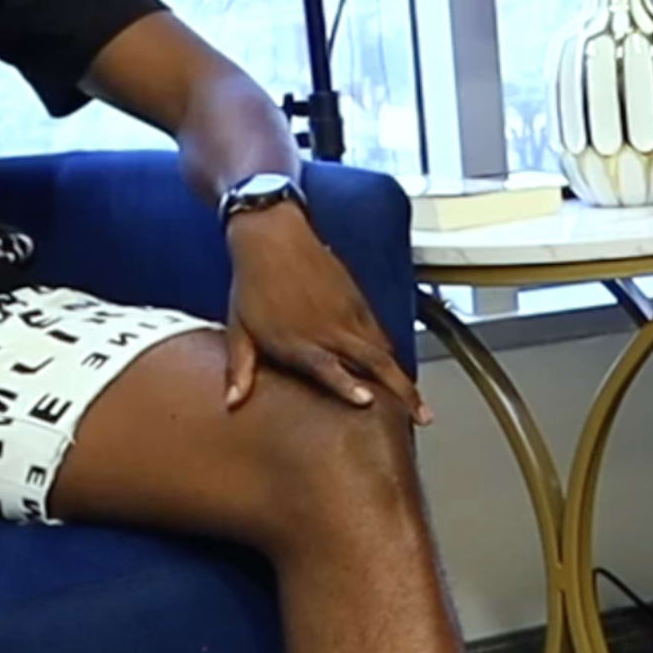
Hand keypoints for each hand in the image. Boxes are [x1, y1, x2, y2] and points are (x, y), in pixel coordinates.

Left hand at [224, 207, 430, 423]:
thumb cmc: (253, 283)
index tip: (368, 401)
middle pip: (375, 363)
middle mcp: (329, 330)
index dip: (348, 386)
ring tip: (417, 401)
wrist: (273, 237)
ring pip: (384, 350)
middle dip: (402, 391)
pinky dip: (391, 353)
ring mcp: (348, 314)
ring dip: (402, 376)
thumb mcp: (239, 329)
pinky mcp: (357, 301)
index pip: (328, 368)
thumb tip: (231, 402)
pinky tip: (396, 368)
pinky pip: (380, 332)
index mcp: (298, 341)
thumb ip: (240, 368)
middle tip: (422, 416)